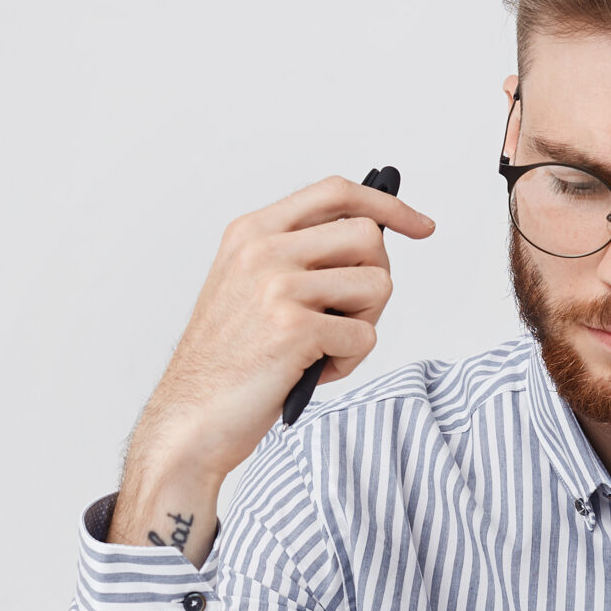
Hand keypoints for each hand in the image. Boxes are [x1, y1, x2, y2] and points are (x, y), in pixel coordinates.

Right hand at [111, 175, 434, 561]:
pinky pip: (365, 335)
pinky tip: (312, 372)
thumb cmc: (229, 362)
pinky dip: (349, 362)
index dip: (387, 205)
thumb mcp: (251, 288)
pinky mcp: (294, 327)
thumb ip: (299, 257)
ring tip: (325, 348)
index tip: (420, 226)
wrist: (190, 418)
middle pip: (368, 237)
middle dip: (376, 281)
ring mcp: (276, 285)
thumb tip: (374, 243)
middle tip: (351, 317)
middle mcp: (263, 249)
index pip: (336, 192)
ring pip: (377, 283)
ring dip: (365, 323)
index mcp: (252, 231)